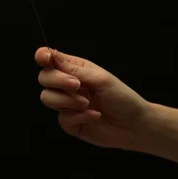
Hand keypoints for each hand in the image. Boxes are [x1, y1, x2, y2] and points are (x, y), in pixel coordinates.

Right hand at [35, 47, 151, 149]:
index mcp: (75, 69)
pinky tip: (95, 115)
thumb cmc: (122, 97)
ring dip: (68, 100)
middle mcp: (68, 86)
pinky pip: (62, 118)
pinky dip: (79, 116)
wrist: (134, 124)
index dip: (43, 57)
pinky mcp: (70, 123)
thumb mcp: (100, 78)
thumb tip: (51, 54)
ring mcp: (67, 105)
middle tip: (77, 85)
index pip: (50, 60)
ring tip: (88, 103)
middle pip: (44, 78)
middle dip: (58, 81)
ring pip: (47, 98)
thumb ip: (74, 69)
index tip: (45, 59)